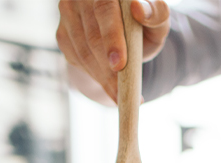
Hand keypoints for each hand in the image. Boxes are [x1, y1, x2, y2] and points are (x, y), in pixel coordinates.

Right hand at [56, 0, 170, 101]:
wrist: (125, 31)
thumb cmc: (144, 24)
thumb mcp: (157, 20)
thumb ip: (157, 14)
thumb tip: (139, 9)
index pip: (104, 9)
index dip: (111, 37)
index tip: (119, 64)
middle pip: (91, 36)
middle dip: (106, 69)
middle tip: (121, 92)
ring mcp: (68, 13)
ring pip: (82, 51)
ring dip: (101, 77)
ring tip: (119, 95)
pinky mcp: (62, 32)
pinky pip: (75, 59)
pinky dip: (93, 75)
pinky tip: (108, 84)